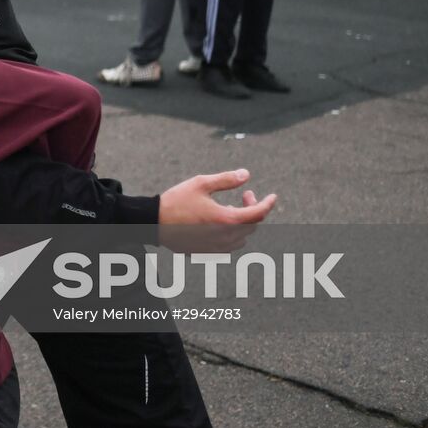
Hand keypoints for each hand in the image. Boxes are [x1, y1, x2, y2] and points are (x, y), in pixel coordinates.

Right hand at [158, 169, 277, 252]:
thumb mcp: (201, 183)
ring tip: (231, 208)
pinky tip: (221, 222)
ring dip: (243, 223)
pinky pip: (230, 245)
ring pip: (242, 237)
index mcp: (226, 220)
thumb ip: (226, 180)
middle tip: (245, 194)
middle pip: (252, 225)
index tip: (273, 196)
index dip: (268, 203)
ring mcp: (217, 248)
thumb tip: (246, 175)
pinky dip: (233, 233)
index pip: (258, 213)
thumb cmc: (176, 201)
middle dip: (253, 208)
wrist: (154, 222)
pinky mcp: (208, 253)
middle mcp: (225, 237)